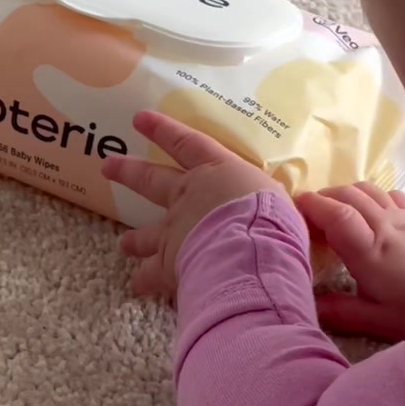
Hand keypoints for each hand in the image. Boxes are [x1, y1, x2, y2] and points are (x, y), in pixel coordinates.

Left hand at [102, 110, 279, 297]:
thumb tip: (297, 208)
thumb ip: (274, 202)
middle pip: (152, 180)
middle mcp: (188, 197)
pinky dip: (144, 281)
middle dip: (129, 172)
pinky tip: (137, 286)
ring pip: (146, 233)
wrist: (249, 252)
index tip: (139, 119)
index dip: (163, 129)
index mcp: (217, 172)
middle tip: (107, 166)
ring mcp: (175, 231)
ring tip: (123, 244)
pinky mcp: (169, 264)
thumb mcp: (279, 199)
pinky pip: (152, 275)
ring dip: (134, 239)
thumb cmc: (272, 218)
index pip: (186, 143)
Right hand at [294, 183, 404, 341]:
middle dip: (322, 197)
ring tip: (333, 210)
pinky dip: (370, 194)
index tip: (293, 209)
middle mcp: (385, 224)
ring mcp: (403, 215)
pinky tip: (367, 210)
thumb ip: (340, 311)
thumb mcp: (377, 319)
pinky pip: (388, 192)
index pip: (336, 214)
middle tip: (307, 213)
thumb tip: (308, 305)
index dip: (312, 206)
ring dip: (344, 193)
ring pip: (366, 188)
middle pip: (347, 194)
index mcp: (370, 250)